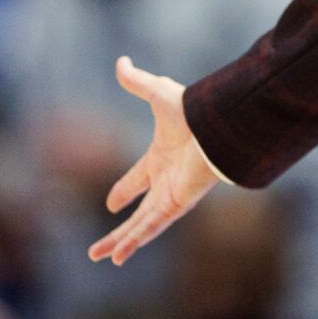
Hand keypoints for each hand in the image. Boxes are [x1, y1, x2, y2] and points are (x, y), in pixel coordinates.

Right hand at [89, 56, 220, 265]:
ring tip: (100, 257)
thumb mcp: (158, 93)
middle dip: (119, 228)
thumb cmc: (193, 111)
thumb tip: (121, 61)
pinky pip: (151, 228)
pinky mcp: (176, 206)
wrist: (218, 127)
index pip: (138, 179)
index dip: (124, 191)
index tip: (112, 204)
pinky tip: (119, 256)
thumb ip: (137, 81)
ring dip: (121, 241)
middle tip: (99, 245)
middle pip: (138, 211)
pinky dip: (135, 242)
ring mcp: (171, 196)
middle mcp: (167, 181)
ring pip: (142, 226)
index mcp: (161, 158)